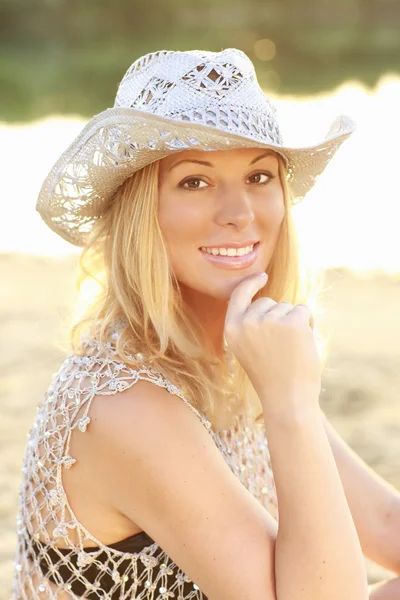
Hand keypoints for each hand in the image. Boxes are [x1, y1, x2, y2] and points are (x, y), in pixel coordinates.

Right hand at [224, 272, 321, 412]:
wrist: (287, 398)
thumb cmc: (270, 377)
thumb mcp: (248, 349)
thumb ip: (250, 325)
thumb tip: (266, 301)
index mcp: (232, 329)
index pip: (239, 295)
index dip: (250, 284)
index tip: (261, 276)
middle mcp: (248, 321)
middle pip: (268, 302)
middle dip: (278, 316)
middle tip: (280, 346)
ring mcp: (271, 320)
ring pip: (288, 307)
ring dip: (294, 322)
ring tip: (291, 349)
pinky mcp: (294, 322)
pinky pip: (304, 310)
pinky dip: (309, 324)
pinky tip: (304, 344)